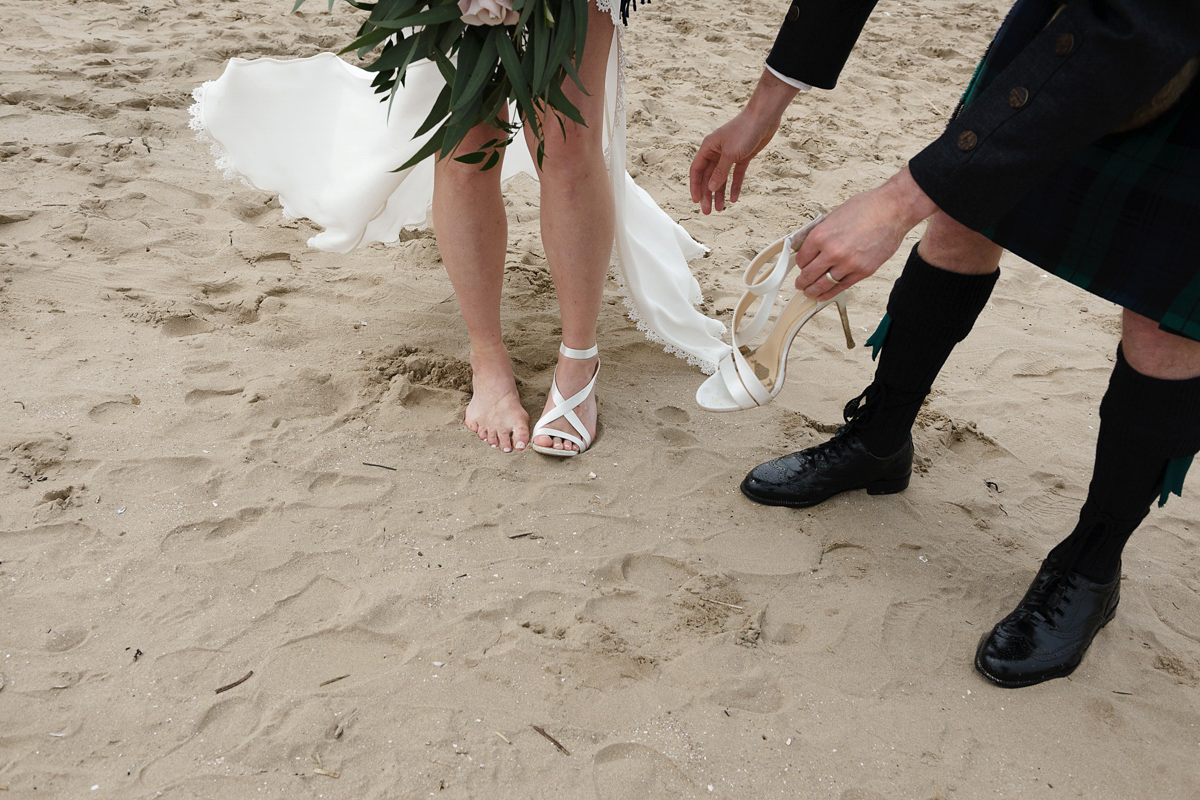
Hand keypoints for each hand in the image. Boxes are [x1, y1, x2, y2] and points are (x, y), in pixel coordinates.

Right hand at [689, 69, 798, 213]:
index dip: (695, 186)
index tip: (696, 201)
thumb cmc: (744, 130)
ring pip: (721, 178)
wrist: (764, 117)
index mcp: (708, 148)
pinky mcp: (742, 157)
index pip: (697, 170)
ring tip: (720, 209)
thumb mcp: (730, 154)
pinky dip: (734, 186)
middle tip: (707, 211)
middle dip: (707, 194)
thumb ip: (720, 172)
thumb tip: (711, 188)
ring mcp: (729, 155)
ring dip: (720, 193)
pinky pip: (735, 175)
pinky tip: (734, 199)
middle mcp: (716, 152)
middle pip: (708, 177)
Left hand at [794, 167, 937, 300]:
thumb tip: (813, 245)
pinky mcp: (863, 271)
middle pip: (809, 274)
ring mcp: (848, 264)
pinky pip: (841, 286)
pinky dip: (830, 293)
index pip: (802, 258)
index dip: (800, 264)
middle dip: (802, 281)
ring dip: (813, 291)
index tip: (802, 266)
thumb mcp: (835, 215)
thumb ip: (823, 233)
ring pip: (823, 284)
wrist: (893, 210)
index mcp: (821, 235)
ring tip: (809, 293)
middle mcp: (832, 252)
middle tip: (800, 284)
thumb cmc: (868, 207)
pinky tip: (824, 295)